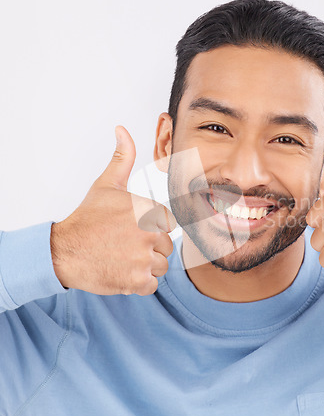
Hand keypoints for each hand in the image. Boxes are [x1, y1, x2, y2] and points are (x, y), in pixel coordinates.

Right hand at [50, 126, 175, 295]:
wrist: (63, 251)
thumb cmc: (87, 218)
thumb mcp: (106, 185)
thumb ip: (122, 158)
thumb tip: (122, 130)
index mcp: (148, 209)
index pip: (168, 225)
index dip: (151, 229)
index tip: (131, 230)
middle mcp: (149, 233)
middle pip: (166, 247)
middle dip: (149, 249)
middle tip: (124, 245)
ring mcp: (144, 258)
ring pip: (160, 266)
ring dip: (144, 267)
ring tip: (121, 258)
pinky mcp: (137, 281)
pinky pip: (152, 285)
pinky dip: (138, 283)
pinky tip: (121, 272)